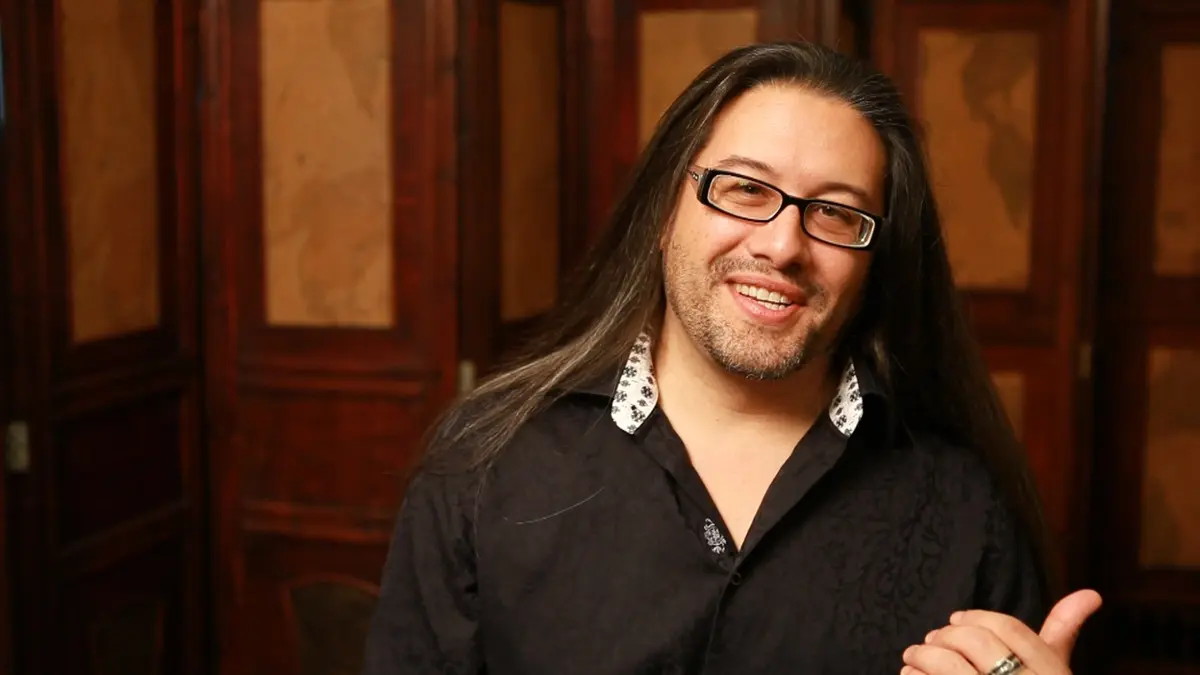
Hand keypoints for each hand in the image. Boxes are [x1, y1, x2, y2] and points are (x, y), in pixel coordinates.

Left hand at [901, 589, 1102, 674]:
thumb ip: (1062, 635)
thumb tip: (1090, 593)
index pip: (1010, 628)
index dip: (975, 618)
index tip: (955, 619)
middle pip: (974, 640)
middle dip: (944, 635)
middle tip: (930, 639)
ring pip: (947, 664)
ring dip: (921, 655)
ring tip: (913, 657)